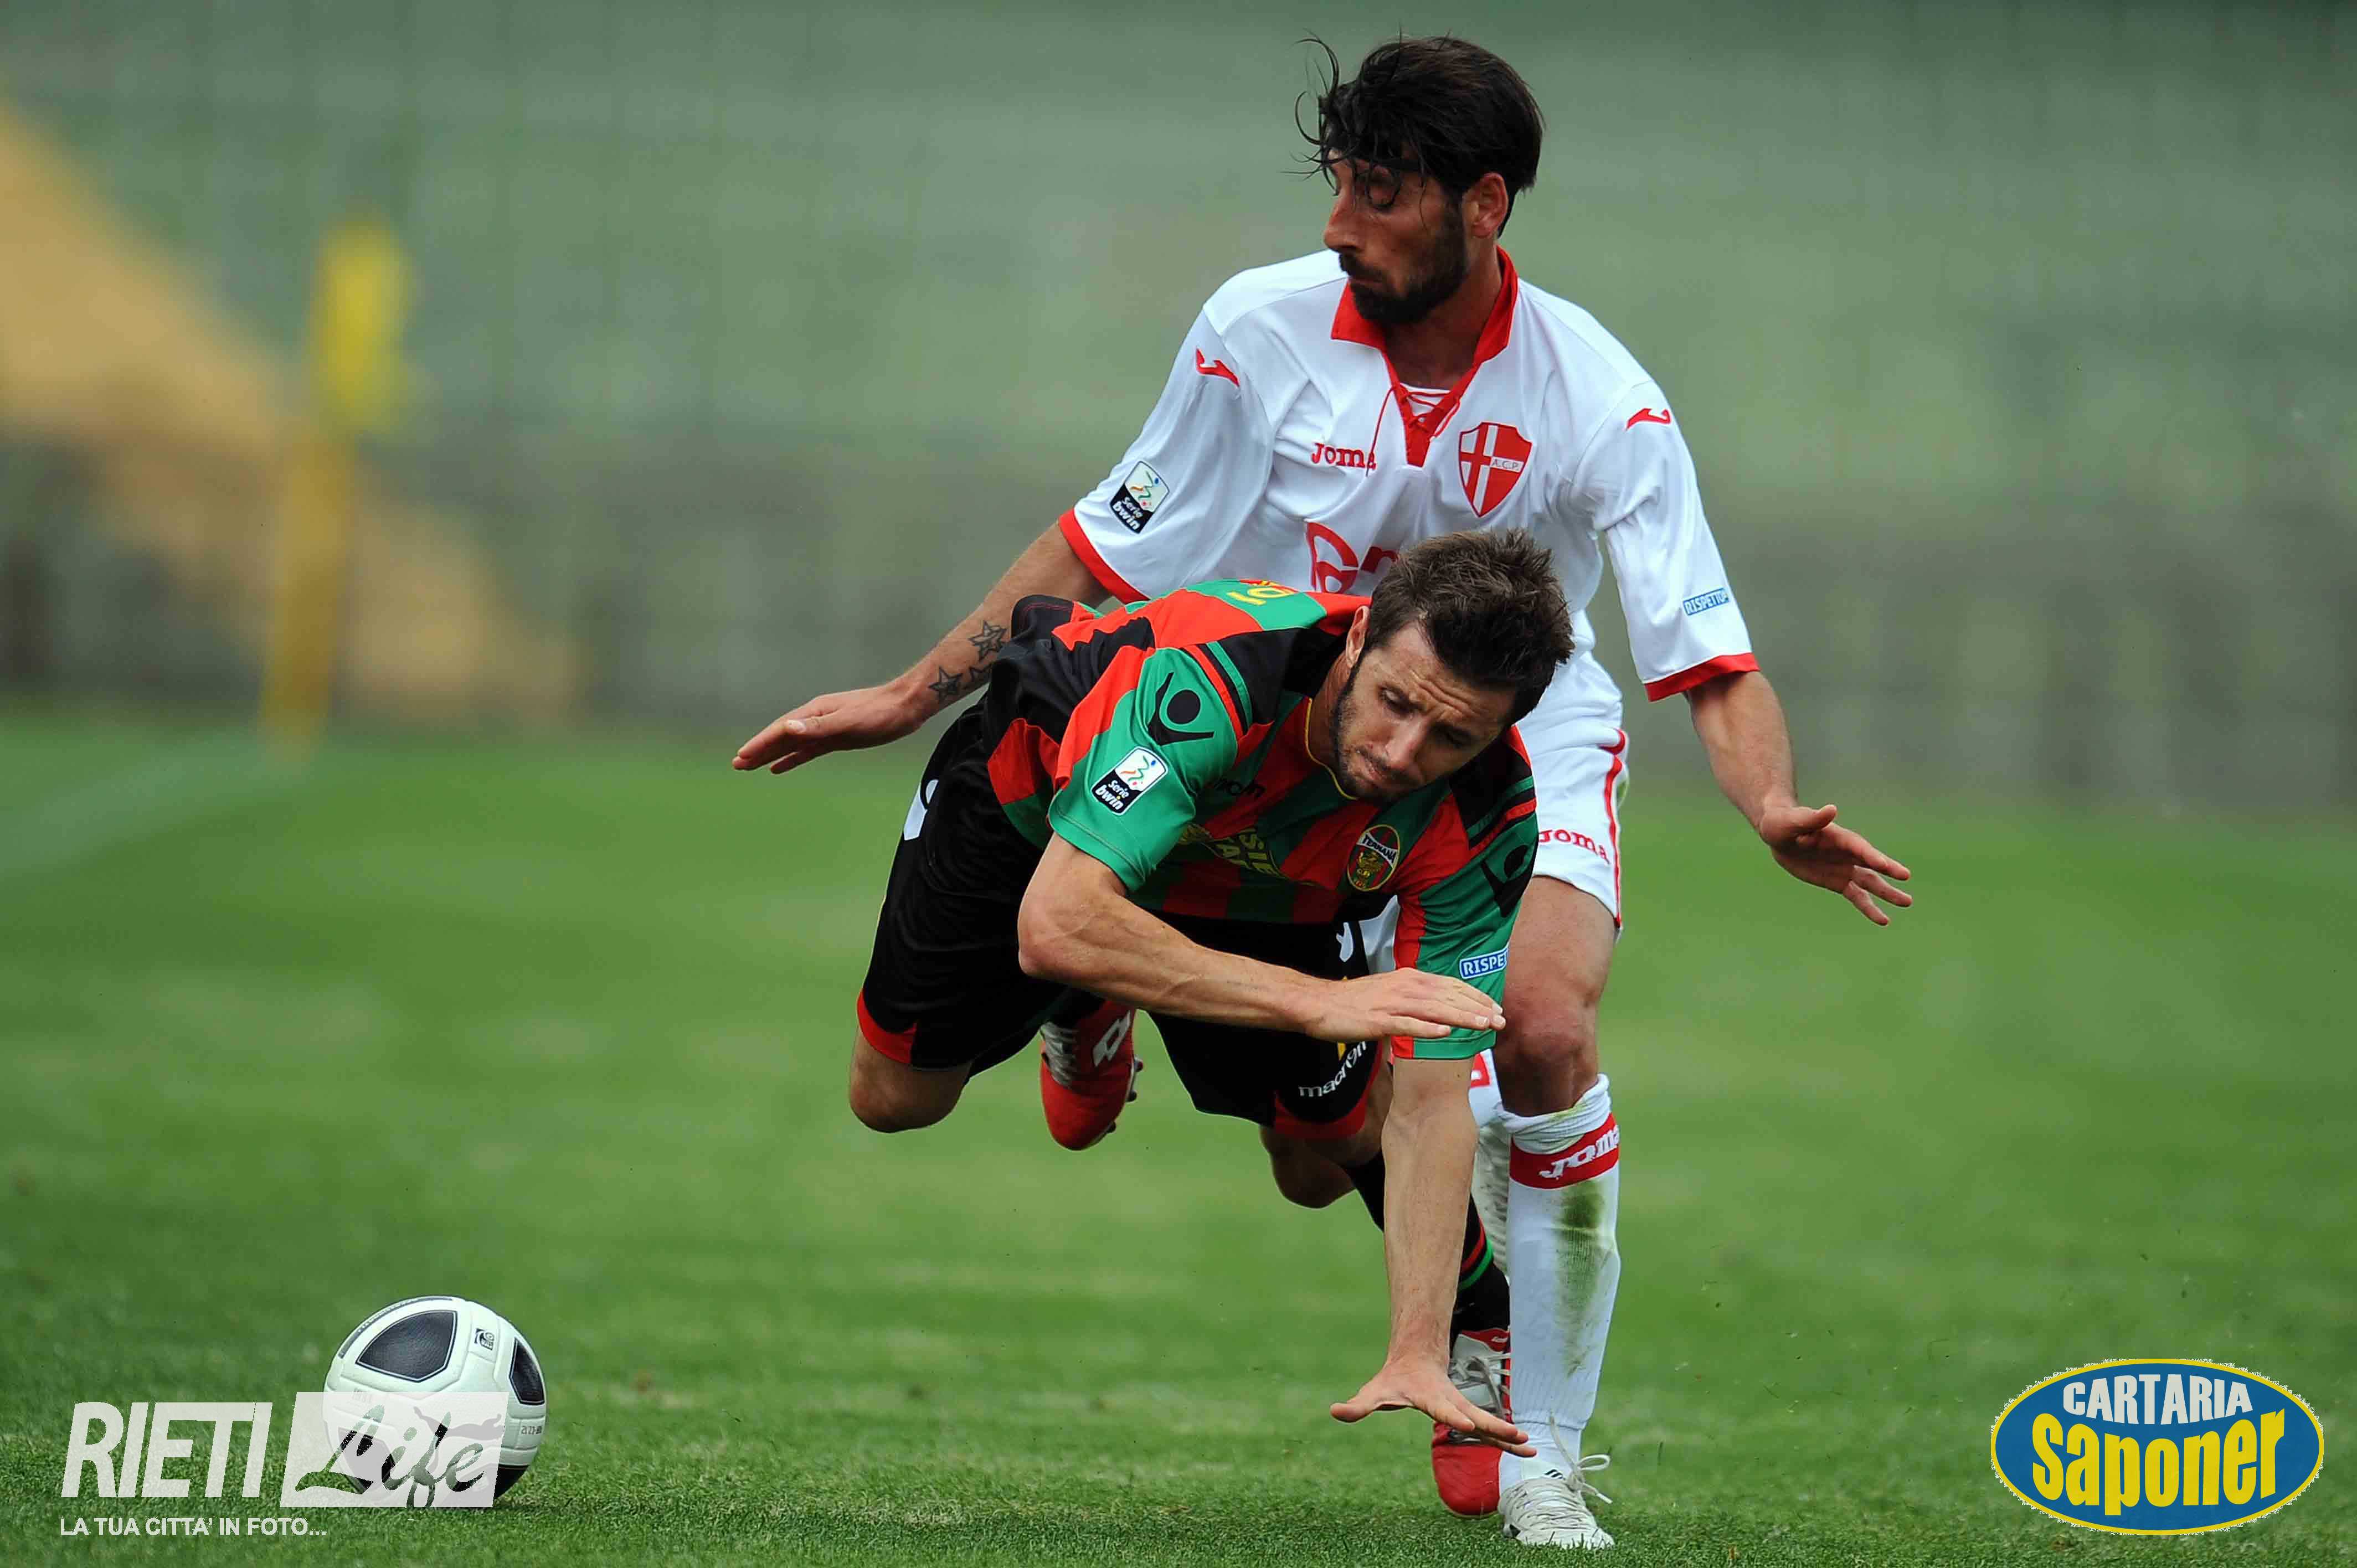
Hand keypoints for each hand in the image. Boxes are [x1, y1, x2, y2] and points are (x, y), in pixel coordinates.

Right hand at [732, 682, 928, 774]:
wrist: (907, 707)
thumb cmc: (880, 713)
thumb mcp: (849, 721)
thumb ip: (818, 727)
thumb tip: (787, 728)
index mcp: (815, 712)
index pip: (780, 730)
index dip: (760, 744)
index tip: (742, 757)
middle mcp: (816, 719)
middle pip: (781, 736)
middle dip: (759, 750)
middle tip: (737, 765)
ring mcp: (826, 728)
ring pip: (792, 744)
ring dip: (771, 755)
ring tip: (750, 766)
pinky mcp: (837, 738)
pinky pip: (807, 750)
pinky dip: (792, 758)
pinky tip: (780, 767)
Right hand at [1300, 971, 1504, 1042]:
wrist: (1318, 1003)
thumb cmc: (1352, 1001)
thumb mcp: (1388, 991)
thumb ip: (1412, 997)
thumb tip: (1435, 1007)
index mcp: (1408, 978)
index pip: (1450, 985)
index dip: (1475, 996)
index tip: (1494, 1008)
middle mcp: (1404, 987)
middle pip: (1448, 996)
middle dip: (1477, 1008)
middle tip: (1501, 1021)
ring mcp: (1391, 1004)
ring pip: (1434, 1009)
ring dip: (1461, 1017)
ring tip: (1484, 1026)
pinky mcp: (1378, 1021)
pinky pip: (1407, 1025)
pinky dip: (1428, 1029)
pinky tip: (1446, 1034)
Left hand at [1331, 1357, 1534, 1455]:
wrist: (1416, 1361)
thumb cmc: (1394, 1382)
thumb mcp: (1374, 1392)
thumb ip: (1358, 1405)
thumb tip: (1335, 1411)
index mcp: (1432, 1399)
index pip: (1443, 1409)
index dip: (1454, 1417)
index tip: (1467, 1424)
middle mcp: (1453, 1404)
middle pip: (1477, 1418)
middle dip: (1496, 1427)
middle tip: (1518, 1437)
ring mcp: (1465, 1410)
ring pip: (1490, 1426)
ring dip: (1508, 1438)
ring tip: (1531, 1450)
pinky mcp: (1470, 1416)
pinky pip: (1491, 1432)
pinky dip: (1508, 1441)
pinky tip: (1527, 1453)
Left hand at [1757, 802, 1912, 924]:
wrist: (1779, 836)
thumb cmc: (1784, 823)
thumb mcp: (1793, 821)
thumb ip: (1812, 819)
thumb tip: (1831, 809)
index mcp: (1838, 837)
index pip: (1858, 847)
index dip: (1870, 855)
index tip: (1884, 865)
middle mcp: (1847, 853)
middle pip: (1871, 863)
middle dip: (1888, 869)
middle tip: (1906, 877)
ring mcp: (1845, 868)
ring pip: (1870, 882)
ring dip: (1887, 893)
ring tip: (1907, 902)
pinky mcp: (1838, 882)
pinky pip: (1857, 896)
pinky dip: (1869, 908)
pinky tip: (1883, 920)